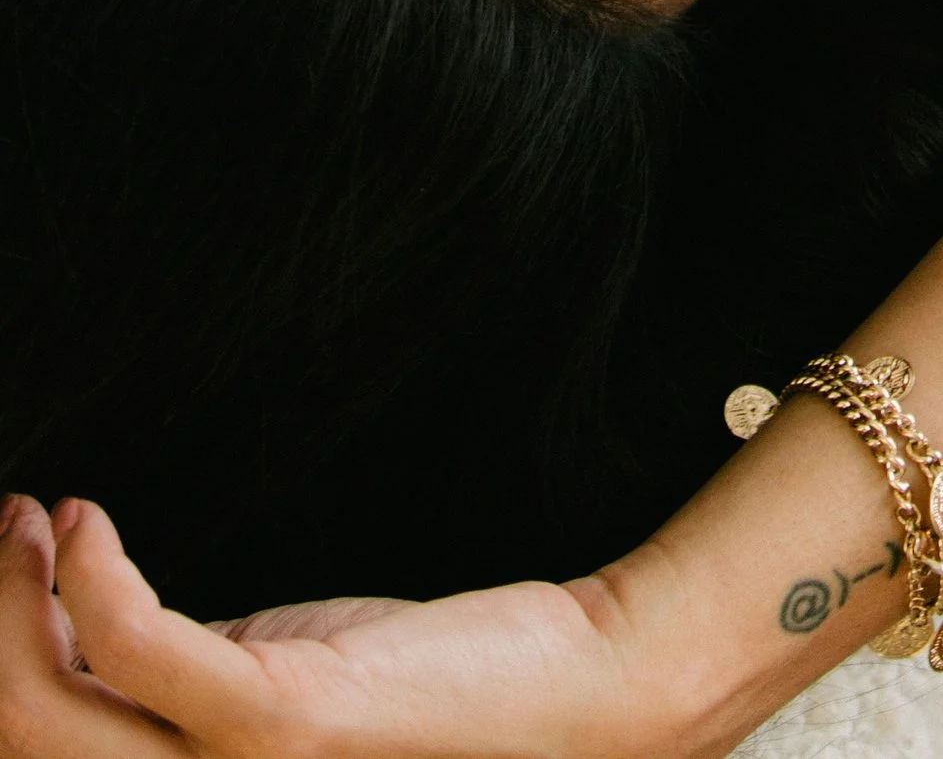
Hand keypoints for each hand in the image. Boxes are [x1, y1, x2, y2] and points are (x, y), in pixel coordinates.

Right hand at [0, 495, 671, 758]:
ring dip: (10, 603)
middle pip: (15, 744)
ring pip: (43, 718)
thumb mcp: (266, 692)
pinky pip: (138, 650)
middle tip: (0, 532)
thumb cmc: (420, 697)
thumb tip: (74, 614)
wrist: (574, 705)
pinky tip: (87, 521)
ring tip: (26, 517)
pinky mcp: (282, 725)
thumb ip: (175, 682)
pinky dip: (91, 575)